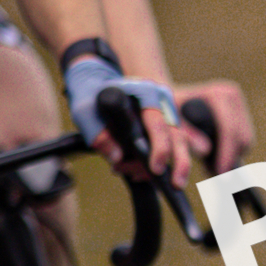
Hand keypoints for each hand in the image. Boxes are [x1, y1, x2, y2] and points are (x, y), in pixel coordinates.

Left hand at [61, 50, 186, 186]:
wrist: (96, 81)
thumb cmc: (91, 94)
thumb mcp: (85, 112)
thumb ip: (99, 134)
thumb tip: (117, 159)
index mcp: (146, 94)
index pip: (159, 124)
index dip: (160, 148)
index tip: (156, 168)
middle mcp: (161, 103)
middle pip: (178, 136)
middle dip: (180, 163)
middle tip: (176, 185)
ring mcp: (163, 114)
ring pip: (175, 144)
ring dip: (160, 167)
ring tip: (134, 176)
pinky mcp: (160, 127)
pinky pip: (165, 148)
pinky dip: (151, 164)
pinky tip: (135, 173)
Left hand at [173, 79, 253, 172]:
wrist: (169, 97)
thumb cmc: (166, 110)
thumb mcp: (171, 122)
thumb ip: (186, 135)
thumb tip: (206, 150)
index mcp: (217, 95)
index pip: (230, 129)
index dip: (227, 154)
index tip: (220, 173)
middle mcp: (231, 94)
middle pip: (243, 137)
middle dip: (230, 158)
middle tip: (213, 173)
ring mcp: (238, 102)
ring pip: (246, 140)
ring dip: (233, 156)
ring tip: (211, 165)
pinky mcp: (241, 111)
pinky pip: (245, 140)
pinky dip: (234, 151)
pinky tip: (217, 154)